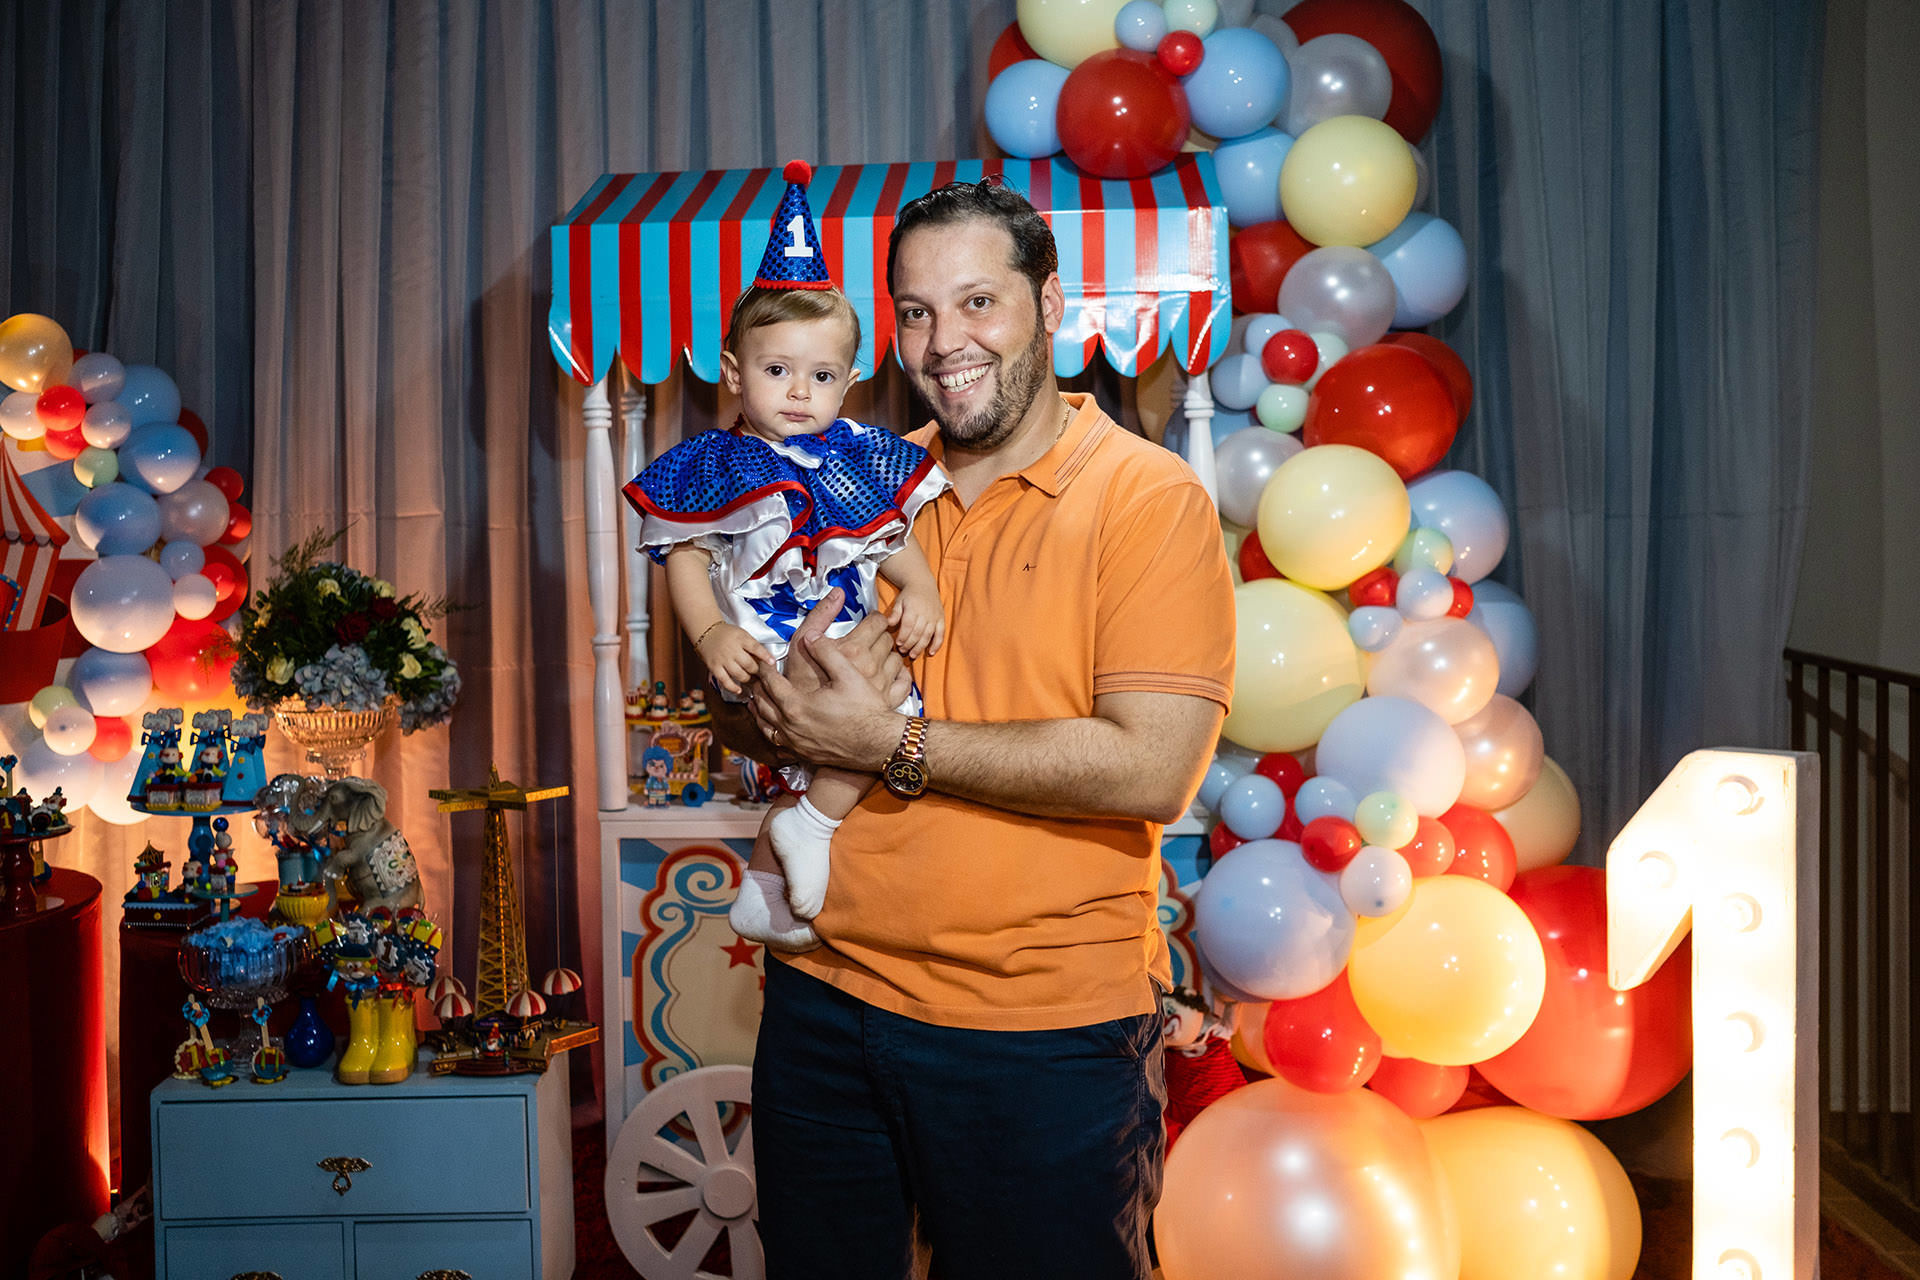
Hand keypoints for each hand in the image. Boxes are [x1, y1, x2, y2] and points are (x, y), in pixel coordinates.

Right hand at [697, 623, 772, 695]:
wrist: (707, 632)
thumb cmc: (727, 633)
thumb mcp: (742, 634)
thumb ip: (753, 645)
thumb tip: (766, 658)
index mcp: (741, 639)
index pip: (756, 648)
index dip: (765, 656)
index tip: (772, 662)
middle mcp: (732, 649)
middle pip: (748, 664)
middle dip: (755, 670)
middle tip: (757, 671)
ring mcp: (723, 659)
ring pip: (739, 674)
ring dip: (747, 678)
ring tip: (748, 677)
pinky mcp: (714, 667)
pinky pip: (725, 680)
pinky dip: (732, 687)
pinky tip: (739, 689)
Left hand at [751, 634, 900, 771]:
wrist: (879, 746)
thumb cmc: (866, 711)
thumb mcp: (849, 675)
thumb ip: (827, 652)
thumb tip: (811, 637)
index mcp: (797, 706)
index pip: (771, 683)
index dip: (765, 669)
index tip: (764, 660)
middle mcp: (791, 728)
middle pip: (763, 705)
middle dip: (758, 689)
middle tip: (756, 677)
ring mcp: (796, 744)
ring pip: (766, 726)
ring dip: (759, 711)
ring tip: (756, 700)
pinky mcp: (804, 754)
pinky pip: (777, 741)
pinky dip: (771, 730)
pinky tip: (774, 725)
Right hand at [775, 588, 911, 705]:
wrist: (804, 717)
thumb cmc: (800, 680)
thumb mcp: (802, 642)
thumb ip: (821, 615)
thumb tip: (838, 593)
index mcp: (852, 650)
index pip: (877, 622)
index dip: (874, 619)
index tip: (870, 622)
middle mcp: (870, 668)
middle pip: (888, 638)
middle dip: (880, 635)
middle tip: (869, 640)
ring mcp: (880, 686)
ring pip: (897, 658)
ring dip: (888, 655)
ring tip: (875, 657)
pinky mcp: (886, 701)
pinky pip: (904, 682)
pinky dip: (899, 675)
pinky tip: (887, 674)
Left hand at [887, 582, 944, 658]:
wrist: (923, 584)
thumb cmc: (909, 595)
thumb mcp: (899, 601)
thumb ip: (895, 613)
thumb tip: (888, 624)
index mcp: (913, 609)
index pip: (908, 626)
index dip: (903, 636)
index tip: (898, 644)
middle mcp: (925, 614)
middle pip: (918, 633)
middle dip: (910, 644)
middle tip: (903, 651)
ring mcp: (934, 617)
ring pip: (928, 636)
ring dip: (920, 647)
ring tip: (912, 655)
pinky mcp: (941, 620)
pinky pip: (941, 634)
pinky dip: (937, 644)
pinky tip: (930, 653)